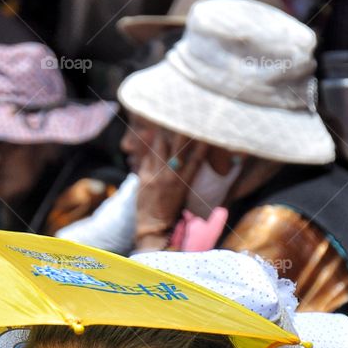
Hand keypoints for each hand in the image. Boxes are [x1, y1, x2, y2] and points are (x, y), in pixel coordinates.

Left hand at [134, 132, 208, 250]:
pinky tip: (151, 146)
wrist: (152, 227)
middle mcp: (170, 176)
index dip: (203, 143)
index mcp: (185, 182)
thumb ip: (186, 176)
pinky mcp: (142, 176)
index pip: (197, 158)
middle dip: (180, 131)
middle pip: (177, 146)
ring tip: (164, 131)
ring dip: (162, 137)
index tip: (206, 130)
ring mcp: (155, 175)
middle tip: (182, 120)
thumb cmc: (172, 211)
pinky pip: (147, 156)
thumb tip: (190, 159)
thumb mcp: (184, 194)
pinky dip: (150, 151)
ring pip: (159, 145)